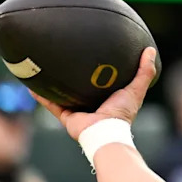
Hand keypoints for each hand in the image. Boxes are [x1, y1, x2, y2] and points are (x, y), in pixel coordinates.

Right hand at [31, 47, 157, 140]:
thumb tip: (150, 49)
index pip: (102, 81)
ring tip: (44, 67)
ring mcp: (78, 110)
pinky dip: (40, 95)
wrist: (105, 132)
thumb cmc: (122, 112)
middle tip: (65, 57)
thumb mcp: (136, 89)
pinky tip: (31, 84)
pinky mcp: (66, 116)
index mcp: (108, 98)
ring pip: (62, 94)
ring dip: (53, 84)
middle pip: (80, 87)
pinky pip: (50, 104)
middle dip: (73, 76)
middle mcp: (92, 104)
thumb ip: (144, 71)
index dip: (99, 69)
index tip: (94, 54)